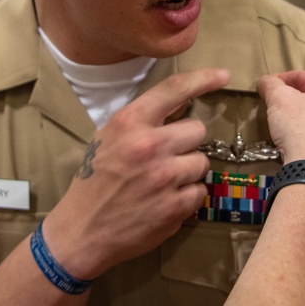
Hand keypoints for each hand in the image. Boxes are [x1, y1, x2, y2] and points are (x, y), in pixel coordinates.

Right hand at [43, 68, 229, 279]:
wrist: (82, 230)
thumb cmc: (93, 181)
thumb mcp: (108, 139)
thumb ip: (142, 122)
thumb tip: (180, 105)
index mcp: (129, 122)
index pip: (174, 89)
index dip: (203, 79)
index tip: (222, 76)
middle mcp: (149, 145)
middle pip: (197, 130)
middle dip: (187, 142)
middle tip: (167, 157)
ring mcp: (164, 177)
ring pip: (201, 161)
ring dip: (188, 171)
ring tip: (163, 182)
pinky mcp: (175, 206)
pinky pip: (200, 191)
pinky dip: (187, 196)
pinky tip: (165, 201)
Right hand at [256, 71, 304, 169]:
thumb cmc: (299, 126)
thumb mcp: (278, 98)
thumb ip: (270, 84)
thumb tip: (264, 81)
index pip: (300, 75)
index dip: (278, 79)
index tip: (264, 86)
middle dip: (288, 96)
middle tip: (270, 101)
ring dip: (295, 113)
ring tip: (278, 118)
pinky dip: (303, 129)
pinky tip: (291, 136)